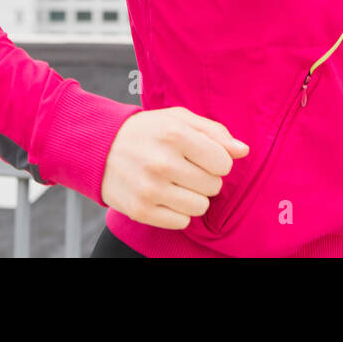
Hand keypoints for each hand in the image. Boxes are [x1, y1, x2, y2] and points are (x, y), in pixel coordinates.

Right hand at [100, 106, 249, 229]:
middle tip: (185, 169)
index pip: (224, 162)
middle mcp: (162, 162)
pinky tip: (164, 196)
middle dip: (205, 178)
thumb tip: (243, 150)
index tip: (201, 156)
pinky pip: (181, 222)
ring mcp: (150, 188)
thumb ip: (215, 132)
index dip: (217, 160)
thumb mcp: (179, 119)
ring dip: (193, 197)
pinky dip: (177, 212)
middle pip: (214, 186)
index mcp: (175, 134)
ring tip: (175, 183)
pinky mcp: (141, 210)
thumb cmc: (147, 132)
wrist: (99, 147)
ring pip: (200, 207)